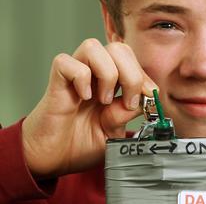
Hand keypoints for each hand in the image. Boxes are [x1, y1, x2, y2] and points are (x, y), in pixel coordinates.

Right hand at [21, 39, 157, 177]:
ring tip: (104, 99)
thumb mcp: (115, 131)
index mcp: (111, 82)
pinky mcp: (56, 83)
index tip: (149, 96)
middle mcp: (93, 74)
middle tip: (128, 102)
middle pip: (117, 48)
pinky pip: (65, 61)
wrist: (54, 160)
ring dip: (107, 72)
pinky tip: (83, 97)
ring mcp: (74, 77)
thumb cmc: (81, 143)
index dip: (144, 75)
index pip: (132, 59)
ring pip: (93, 46)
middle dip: (131, 73)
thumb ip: (128, 114)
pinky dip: (80, 77)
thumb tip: (145, 97)